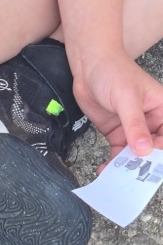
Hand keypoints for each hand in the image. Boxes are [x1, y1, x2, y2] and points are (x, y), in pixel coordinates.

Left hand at [72, 51, 162, 169]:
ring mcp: (133, 129)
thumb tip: (144, 150)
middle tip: (132, 180)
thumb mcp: (126, 97)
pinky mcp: (117, 133)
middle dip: (144, 165)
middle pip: (154, 150)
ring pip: (135, 155)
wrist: (88, 63)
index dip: (161, 153)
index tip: (151, 167)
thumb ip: (134, 124)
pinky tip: (104, 171)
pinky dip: (112, 163)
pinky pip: (119, 153)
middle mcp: (152, 123)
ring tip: (115, 180)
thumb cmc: (113, 71)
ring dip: (126, 167)